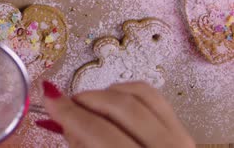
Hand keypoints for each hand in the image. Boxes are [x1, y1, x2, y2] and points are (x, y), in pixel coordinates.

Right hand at [36, 81, 194, 147]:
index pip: (96, 131)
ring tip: (88, 104)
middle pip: (119, 107)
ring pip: (139, 94)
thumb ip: (80, 145)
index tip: (49, 98)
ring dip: (106, 93)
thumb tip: (61, 115)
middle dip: (86, 99)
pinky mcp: (184, 133)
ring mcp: (181, 142)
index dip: (68, 111)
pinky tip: (112, 102)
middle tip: (66, 103)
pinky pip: (154, 97)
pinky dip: (128, 91)